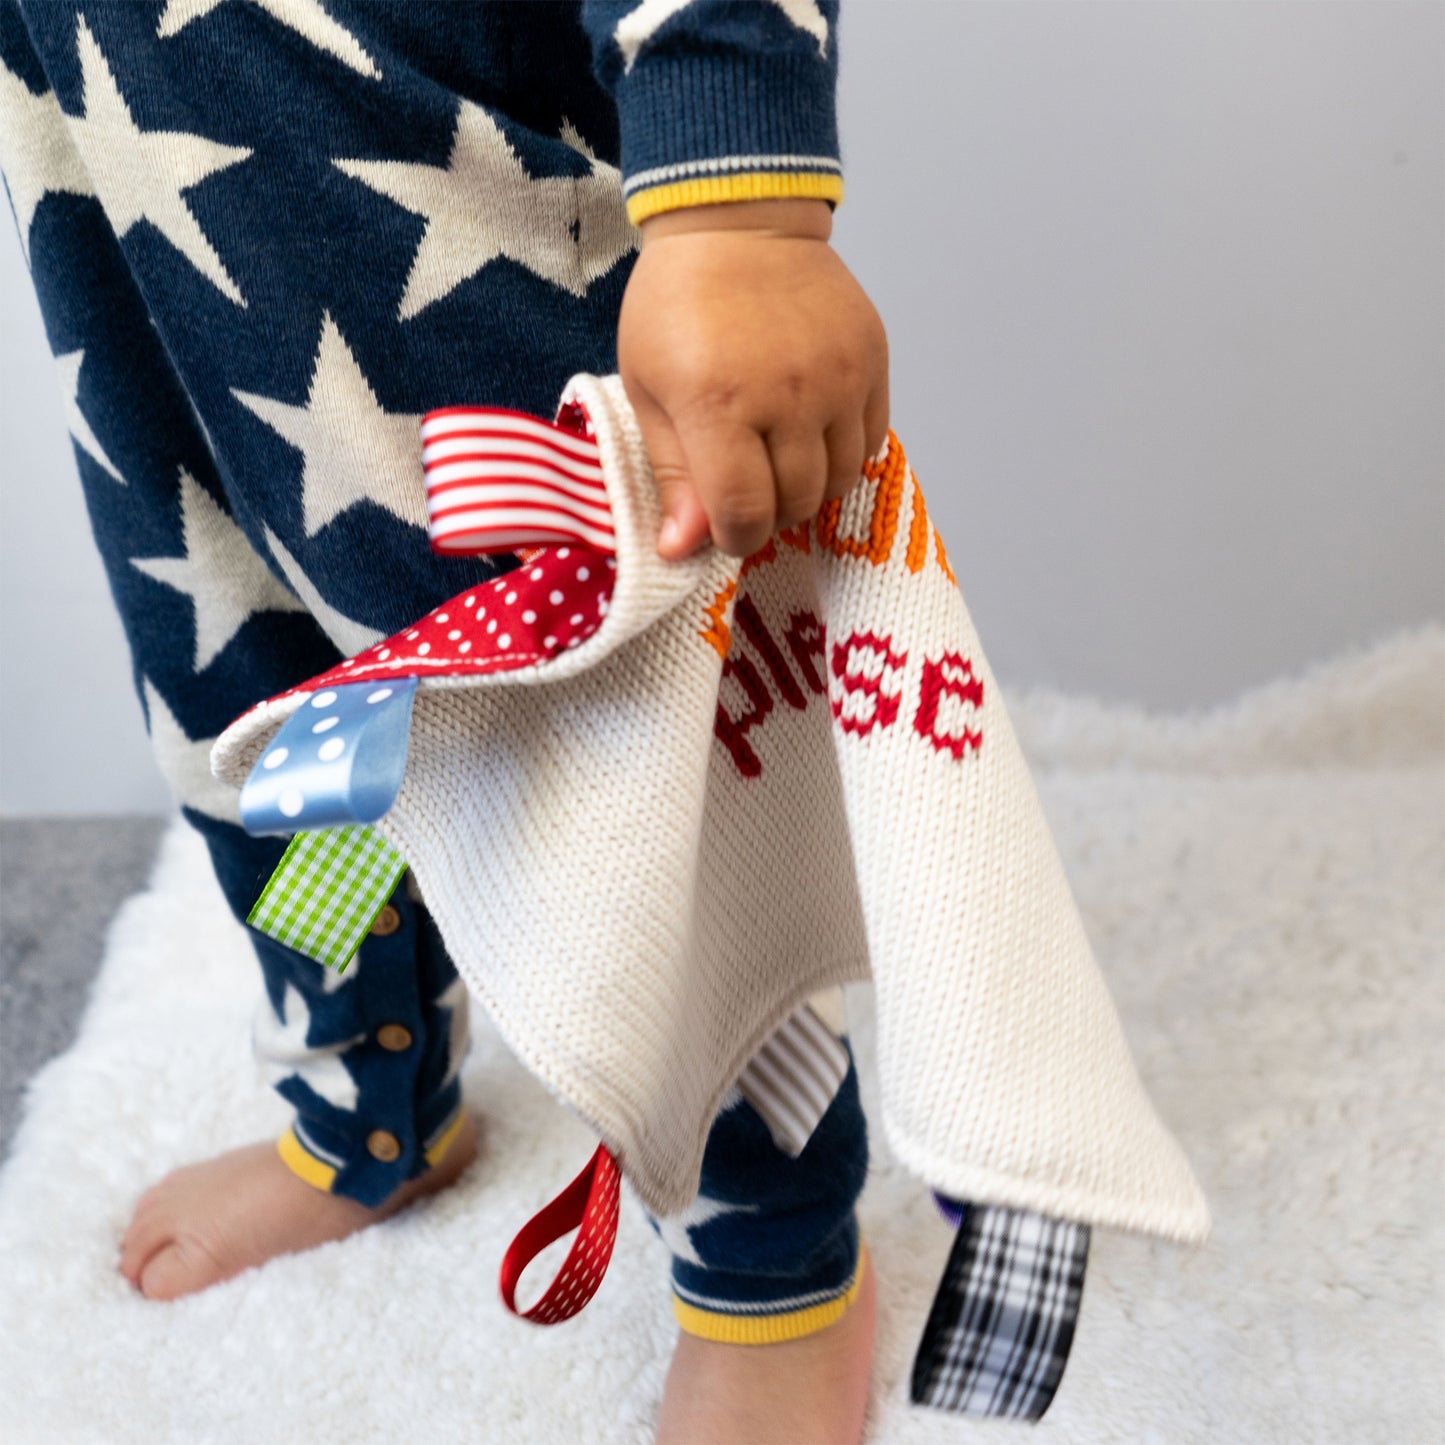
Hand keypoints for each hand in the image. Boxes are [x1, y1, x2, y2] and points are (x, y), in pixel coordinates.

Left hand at [618, 198, 889, 559]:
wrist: (736, 221)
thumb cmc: (676, 305)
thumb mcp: (648, 390)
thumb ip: (673, 474)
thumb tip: (683, 549)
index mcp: (718, 402)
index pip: (745, 512)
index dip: (734, 536)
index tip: (722, 527)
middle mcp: (787, 392)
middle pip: (796, 503)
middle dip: (767, 513)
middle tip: (745, 487)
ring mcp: (838, 376)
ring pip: (838, 481)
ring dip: (807, 487)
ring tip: (777, 458)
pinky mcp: (872, 359)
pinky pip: (869, 442)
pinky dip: (841, 454)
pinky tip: (810, 431)